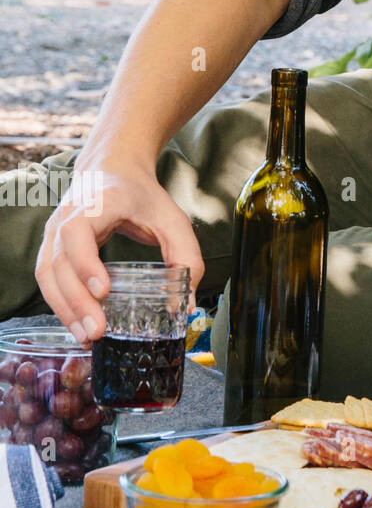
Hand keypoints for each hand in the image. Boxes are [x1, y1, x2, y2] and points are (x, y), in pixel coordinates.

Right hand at [35, 160, 203, 343]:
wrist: (113, 170)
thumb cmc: (142, 196)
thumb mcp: (172, 218)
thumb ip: (186, 256)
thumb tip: (187, 304)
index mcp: (97, 203)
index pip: (77, 232)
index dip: (86, 262)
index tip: (104, 290)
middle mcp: (66, 217)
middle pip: (60, 262)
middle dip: (77, 300)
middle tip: (97, 330)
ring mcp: (53, 232)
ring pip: (48, 275)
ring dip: (65, 309)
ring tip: (87, 337)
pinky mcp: (51, 247)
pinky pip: (48, 279)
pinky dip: (60, 304)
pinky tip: (77, 325)